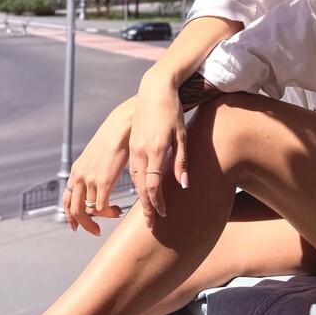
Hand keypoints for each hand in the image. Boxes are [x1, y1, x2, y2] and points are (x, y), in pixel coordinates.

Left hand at [63, 96, 137, 234]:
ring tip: (113, 214)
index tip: (77, 225)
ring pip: (89, 210)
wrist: (122, 126)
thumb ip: (94, 169)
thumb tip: (98, 181)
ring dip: (101, 217)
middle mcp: (79, 176)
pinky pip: (102, 206)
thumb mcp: (97, 156)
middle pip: (74, 210)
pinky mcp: (103, 180)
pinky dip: (109, 212)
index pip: (67, 200)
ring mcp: (90, 179)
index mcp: (76, 170)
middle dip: (83, 224)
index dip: (70, 216)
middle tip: (95, 230)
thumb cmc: (115, 138)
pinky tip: (117, 209)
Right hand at [128, 74, 189, 226]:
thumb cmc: (172, 111)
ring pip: (135, 180)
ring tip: (147, 211)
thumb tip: (184, 185)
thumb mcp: (182, 135)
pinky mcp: (132, 143)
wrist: (154, 90)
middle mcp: (140, 152)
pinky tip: (143, 190)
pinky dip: (138, 183)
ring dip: (141, 197)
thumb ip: (181, 161)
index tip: (163, 215)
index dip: (157, 203)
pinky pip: (133, 169)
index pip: (153, 186)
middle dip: (147, 207)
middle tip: (151, 225)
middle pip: (142, 187)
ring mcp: (134, 147)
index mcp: (154, 150)